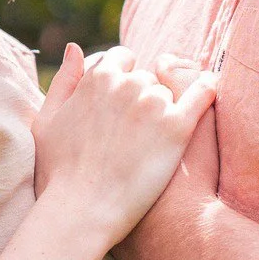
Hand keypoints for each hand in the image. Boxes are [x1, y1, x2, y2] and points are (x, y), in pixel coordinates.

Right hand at [31, 43, 217, 249]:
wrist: (83, 212)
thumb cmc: (59, 174)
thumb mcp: (47, 122)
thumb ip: (64, 81)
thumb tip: (76, 47)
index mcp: (97, 78)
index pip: (121, 60)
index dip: (122, 80)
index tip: (121, 105)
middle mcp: (126, 84)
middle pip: (145, 79)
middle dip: (140, 99)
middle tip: (132, 134)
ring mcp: (153, 104)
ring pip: (167, 93)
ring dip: (163, 109)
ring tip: (151, 143)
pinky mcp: (177, 127)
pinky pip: (201, 95)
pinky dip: (207, 89)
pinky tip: (211, 90)